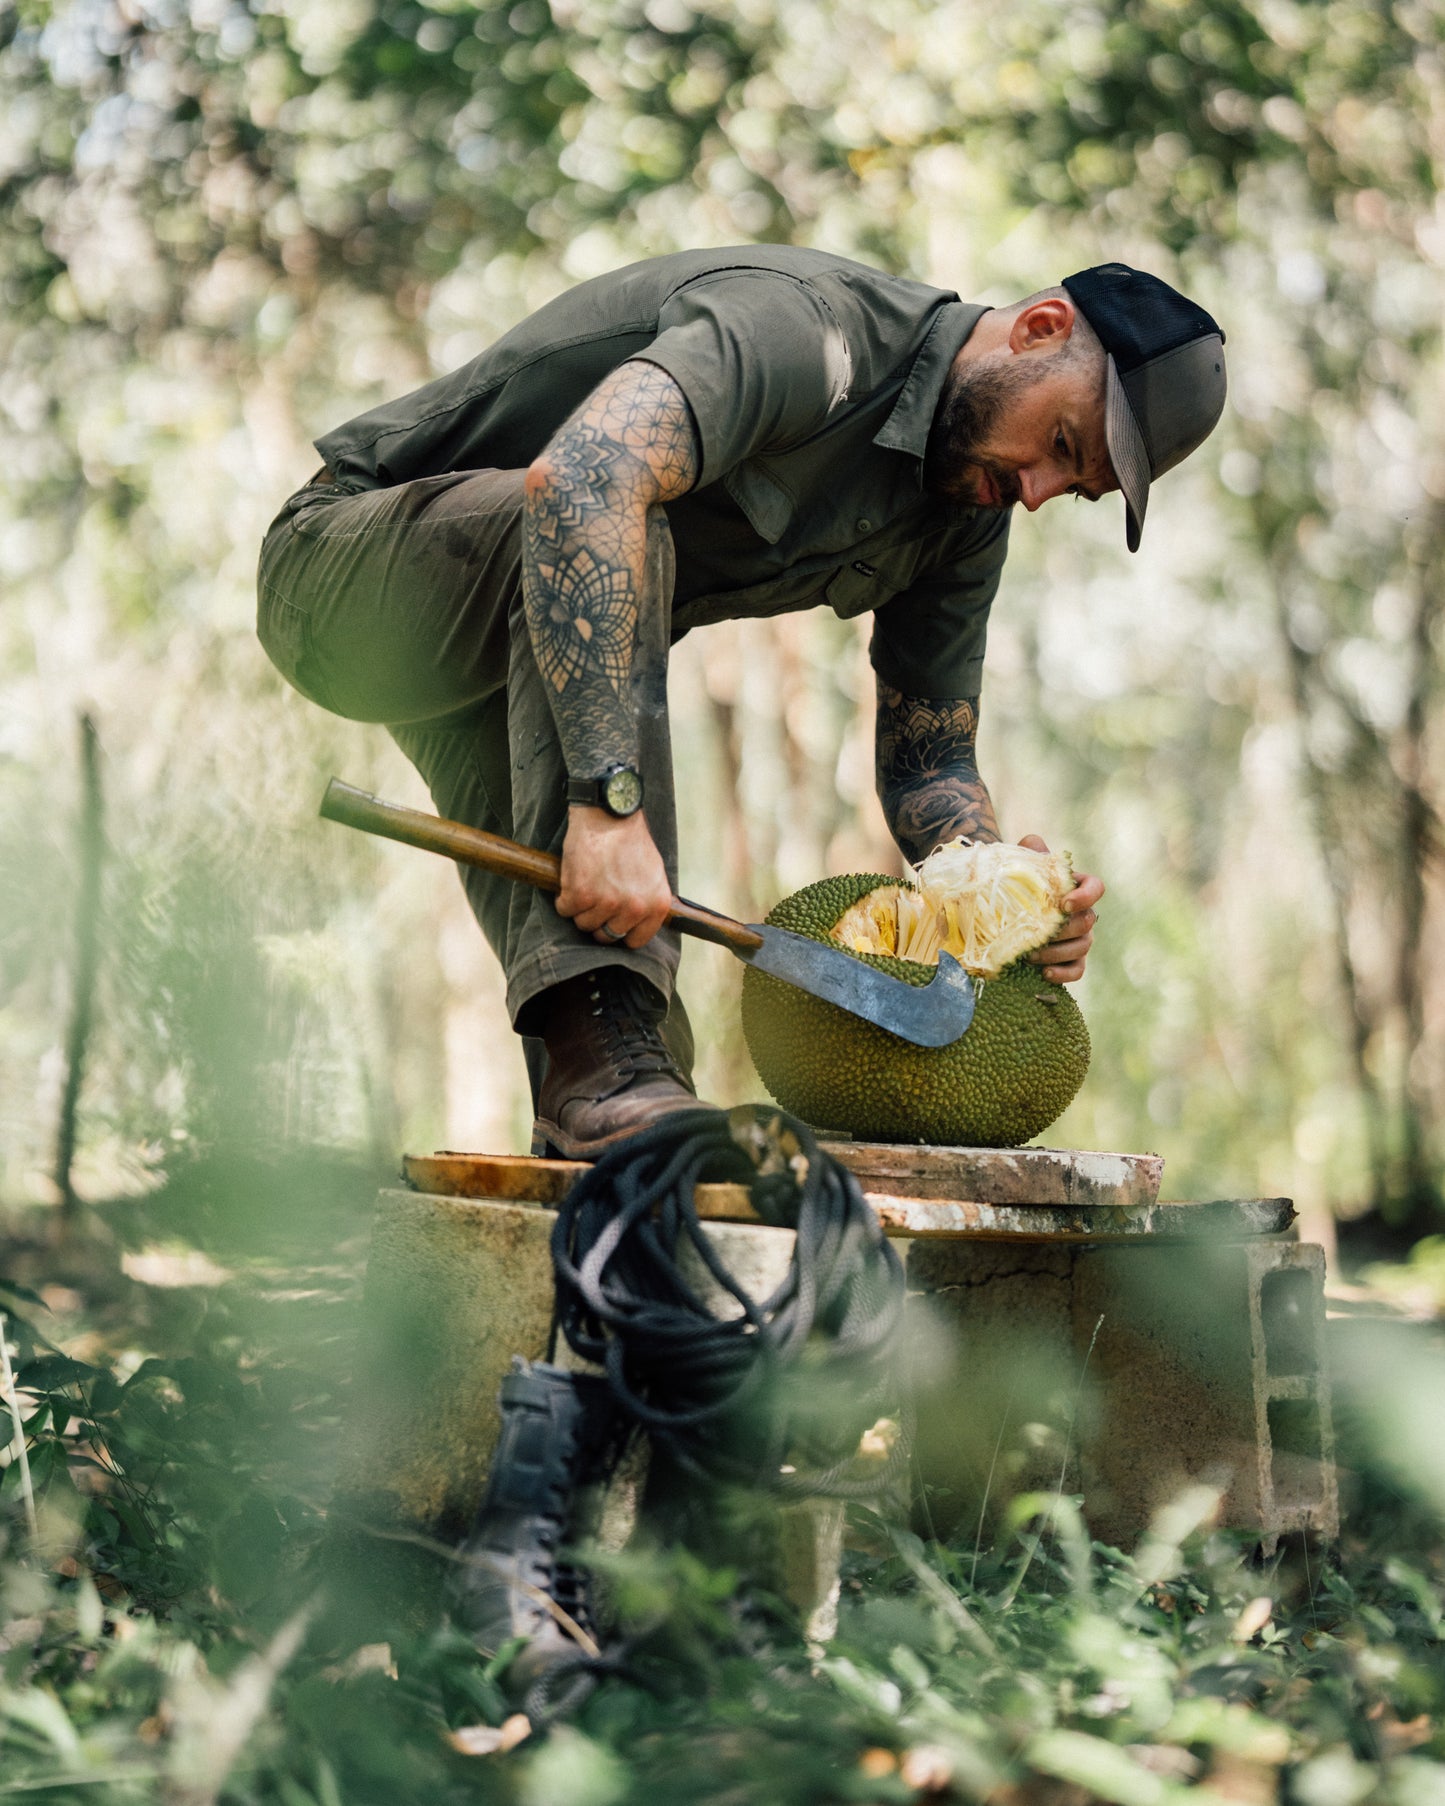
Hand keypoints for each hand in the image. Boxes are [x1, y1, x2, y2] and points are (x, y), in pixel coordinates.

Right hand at [555, 806, 673, 948]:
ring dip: (579, 907)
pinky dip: (563, 897)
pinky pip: (564, 909)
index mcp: (656, 906)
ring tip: (586, 881)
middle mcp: (634, 908)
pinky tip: (573, 877)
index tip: (611, 920)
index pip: (636, 940)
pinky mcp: (580, 894)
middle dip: (598, 919)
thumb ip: (647, 902)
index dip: (621, 931)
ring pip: (584, 924)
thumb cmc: (630, 841)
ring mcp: (607, 903)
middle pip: (607, 935)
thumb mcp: (653, 875)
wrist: (609, 815)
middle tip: (595, 896)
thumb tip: (636, 926)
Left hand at [1019, 833, 1102, 983]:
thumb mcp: (1021, 863)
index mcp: (1074, 887)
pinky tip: (1044, 974)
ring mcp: (1079, 938)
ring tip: (1029, 955)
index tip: (1064, 904)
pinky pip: (1077, 970)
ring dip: (1056, 953)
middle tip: (1034, 935)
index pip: (1096, 888)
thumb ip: (1029, 849)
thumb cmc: (1018, 883)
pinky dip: (1063, 974)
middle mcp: (1082, 913)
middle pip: (1087, 922)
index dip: (1086, 896)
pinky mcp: (1071, 960)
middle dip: (1062, 931)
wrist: (1005, 909)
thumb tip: (1034, 843)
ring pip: (1082, 947)